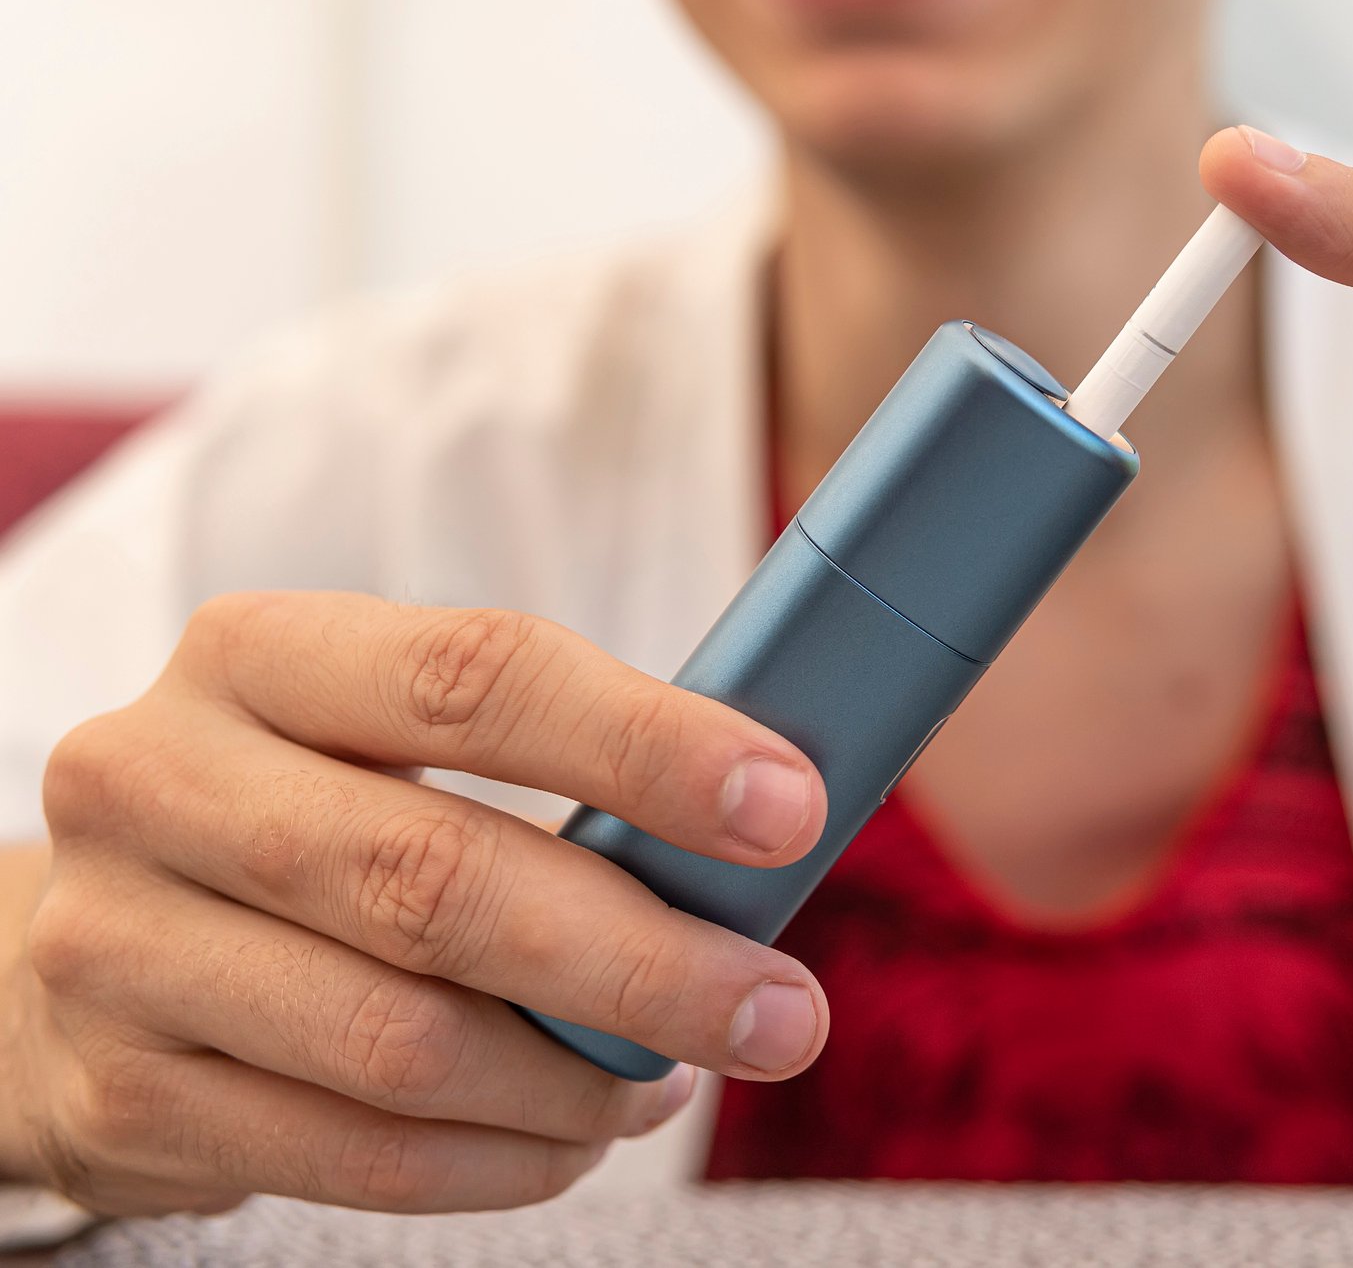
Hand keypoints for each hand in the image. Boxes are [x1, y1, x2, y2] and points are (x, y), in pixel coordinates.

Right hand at [0, 593, 829, 1214]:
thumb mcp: (390, 739)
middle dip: (643, 959)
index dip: (646, 745)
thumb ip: (553, 765)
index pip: (473, 676)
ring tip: (668, 1082)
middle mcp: (158, 782)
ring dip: (577, 1084)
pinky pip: (356, 1156)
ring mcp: (118, 947)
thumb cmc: (314, 813)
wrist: (99, 936)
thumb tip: (768, 833)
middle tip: (783, 1012)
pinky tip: (575, 1139)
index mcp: (258, 655)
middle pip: (436, 879)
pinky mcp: (123, 1093)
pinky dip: (503, 1161)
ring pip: (402, 1042)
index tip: (790, 810)